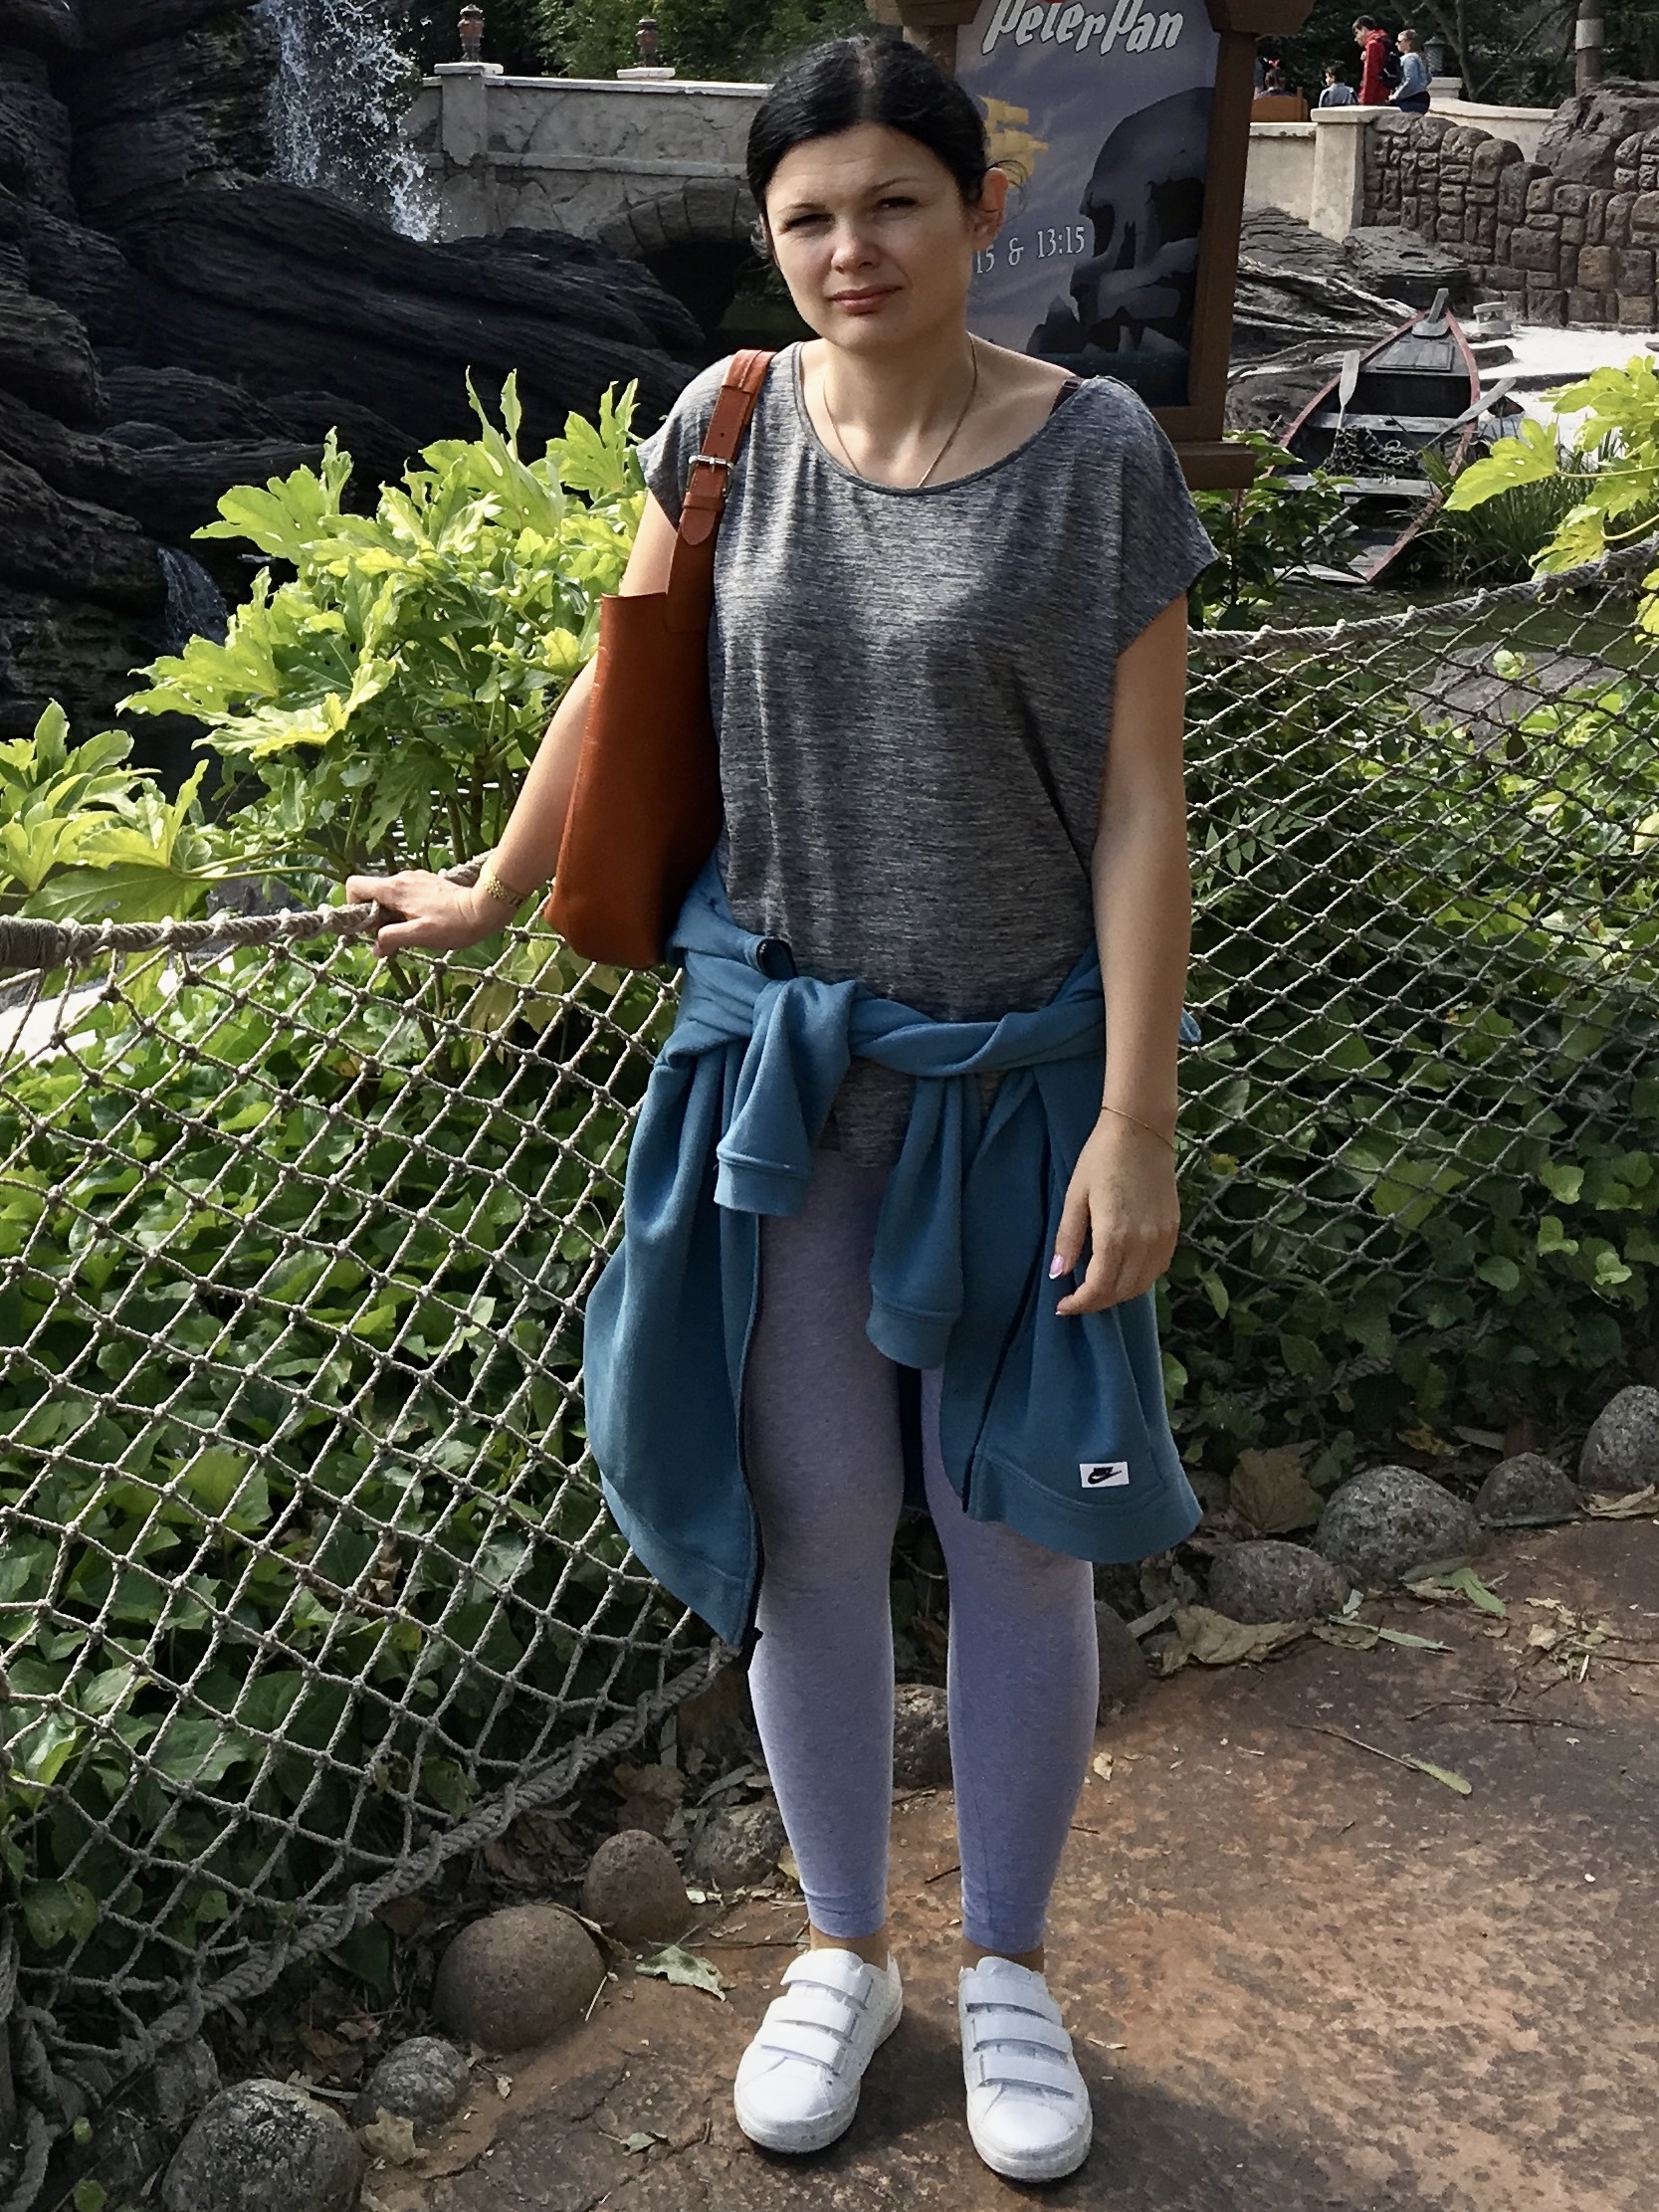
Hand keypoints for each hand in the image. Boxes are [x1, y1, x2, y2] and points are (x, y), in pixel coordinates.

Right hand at [343, 869, 504, 957]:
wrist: (484, 909)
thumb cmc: (453, 924)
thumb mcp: (419, 937)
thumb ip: (391, 939)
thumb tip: (375, 947)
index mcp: (394, 889)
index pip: (355, 885)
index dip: (354, 906)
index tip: (371, 926)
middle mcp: (401, 879)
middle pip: (372, 894)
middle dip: (376, 916)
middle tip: (395, 935)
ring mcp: (415, 879)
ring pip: (390, 896)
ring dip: (393, 915)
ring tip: (414, 930)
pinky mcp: (427, 883)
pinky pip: (406, 895)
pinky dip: (407, 910)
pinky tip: (425, 922)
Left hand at [1051, 1111, 1179, 1315]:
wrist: (1141, 1131)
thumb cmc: (1101, 1159)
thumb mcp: (1075, 1196)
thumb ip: (1068, 1239)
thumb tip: (1058, 1274)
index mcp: (1114, 1236)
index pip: (1099, 1289)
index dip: (1080, 1304)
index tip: (1063, 1306)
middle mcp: (1143, 1243)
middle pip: (1121, 1292)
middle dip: (1096, 1302)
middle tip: (1076, 1298)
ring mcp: (1163, 1238)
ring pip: (1142, 1286)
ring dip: (1118, 1294)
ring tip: (1097, 1288)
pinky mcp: (1174, 1230)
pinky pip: (1158, 1269)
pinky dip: (1140, 1279)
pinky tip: (1123, 1271)